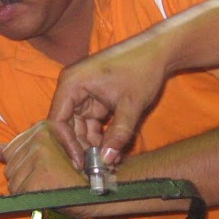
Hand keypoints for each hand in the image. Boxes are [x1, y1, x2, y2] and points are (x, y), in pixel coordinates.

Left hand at [0, 122, 83, 194]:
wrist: (98, 191)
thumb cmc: (74, 174)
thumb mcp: (46, 155)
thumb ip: (18, 149)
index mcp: (43, 127)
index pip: (11, 150)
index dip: (25, 165)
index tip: (45, 168)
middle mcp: (40, 136)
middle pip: (10, 166)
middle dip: (25, 177)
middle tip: (49, 178)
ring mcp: (39, 154)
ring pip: (13, 180)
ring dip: (28, 188)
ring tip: (49, 185)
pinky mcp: (40, 174)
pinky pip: (19, 192)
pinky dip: (31, 198)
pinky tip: (48, 192)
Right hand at [48, 37, 169, 166]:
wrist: (160, 50)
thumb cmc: (142, 70)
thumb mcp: (130, 106)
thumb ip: (118, 135)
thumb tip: (106, 161)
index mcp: (72, 83)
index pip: (58, 120)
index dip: (67, 144)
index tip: (81, 163)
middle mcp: (73, 87)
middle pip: (69, 125)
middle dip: (83, 146)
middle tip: (98, 167)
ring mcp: (85, 91)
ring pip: (81, 125)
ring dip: (94, 143)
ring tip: (111, 160)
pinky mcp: (96, 96)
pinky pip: (93, 120)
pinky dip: (102, 134)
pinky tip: (114, 148)